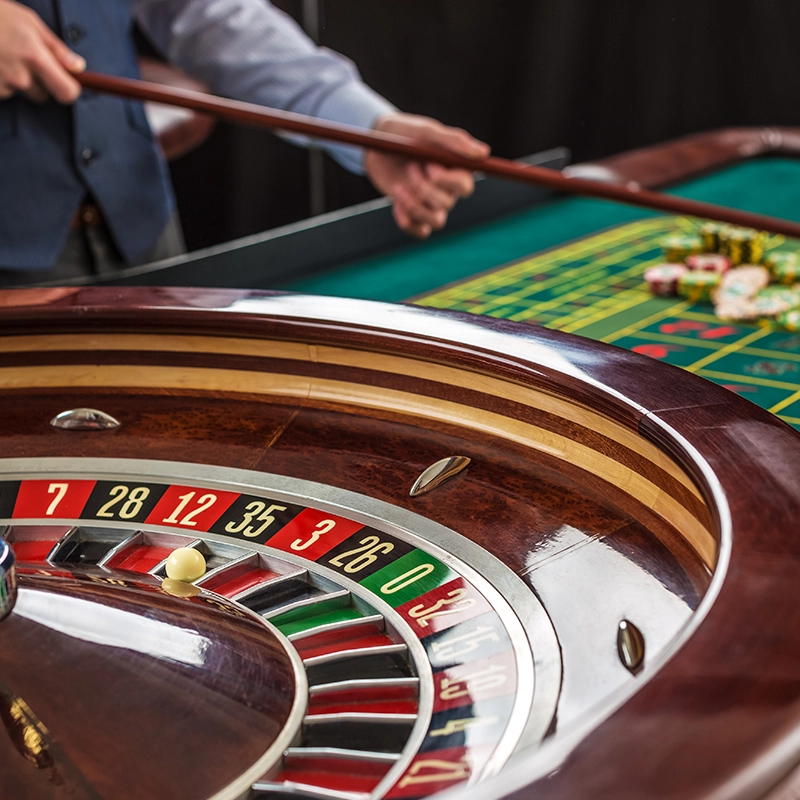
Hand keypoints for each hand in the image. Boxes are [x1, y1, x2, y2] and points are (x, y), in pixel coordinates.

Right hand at [0, 0, 83, 103]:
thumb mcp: (29, 22)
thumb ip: (56, 48)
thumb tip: (78, 67)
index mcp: (35, 57)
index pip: (67, 92)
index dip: (69, 90)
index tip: (66, 83)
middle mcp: (19, 76)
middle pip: (42, 95)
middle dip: (38, 81)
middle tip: (21, 58)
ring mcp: (2, 85)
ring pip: (19, 91)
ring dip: (14, 78)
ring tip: (1, 54)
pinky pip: (2, 90)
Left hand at [365, 112, 489, 238]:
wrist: (376, 145)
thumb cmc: (406, 134)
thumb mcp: (427, 132)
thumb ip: (455, 142)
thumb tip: (484, 153)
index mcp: (455, 170)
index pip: (465, 187)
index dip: (448, 181)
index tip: (430, 166)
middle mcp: (447, 190)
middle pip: (447, 204)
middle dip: (425, 189)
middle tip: (410, 168)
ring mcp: (431, 204)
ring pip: (436, 221)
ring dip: (414, 206)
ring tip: (398, 187)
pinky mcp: (415, 215)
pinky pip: (421, 232)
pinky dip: (407, 221)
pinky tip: (396, 203)